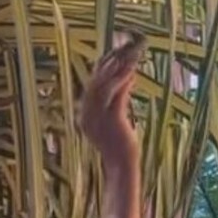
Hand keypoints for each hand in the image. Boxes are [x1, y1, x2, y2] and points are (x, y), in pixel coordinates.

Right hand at [79, 36, 143, 164]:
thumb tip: (127, 77)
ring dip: (118, 70)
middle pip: (96, 82)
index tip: (113, 54)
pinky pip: (118, 96)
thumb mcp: (113, 121)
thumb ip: (116, 101)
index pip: (91, 85)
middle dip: (110, 64)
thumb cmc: (119, 147)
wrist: (122, 167)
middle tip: (123, 50)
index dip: (102, 68)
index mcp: (84, 116)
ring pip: (106, 86)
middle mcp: (88, 116)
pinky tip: (133, 74)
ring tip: (128, 58)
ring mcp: (99, 119)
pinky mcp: (113, 121)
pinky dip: (125, 83)